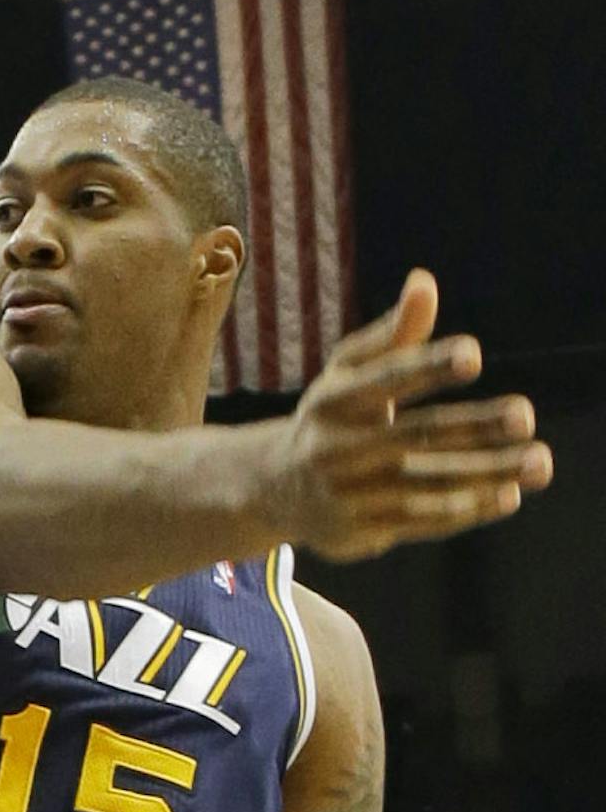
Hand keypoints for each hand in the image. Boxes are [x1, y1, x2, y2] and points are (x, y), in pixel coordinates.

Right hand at [268, 269, 551, 561]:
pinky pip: (420, 520)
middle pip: (413, 434)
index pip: (383, 379)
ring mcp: (346, 493)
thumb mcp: (348, 374)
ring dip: (486, 473)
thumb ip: (392, 334)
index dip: (427, 366)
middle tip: (524, 415)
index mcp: (332, 401)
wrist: (273, 489)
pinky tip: (509, 496)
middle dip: (473, 425)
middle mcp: (334, 448)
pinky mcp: (359, 530)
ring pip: (425, 483)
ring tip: (538, 462)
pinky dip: (466, 510)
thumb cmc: (329, 419)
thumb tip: (425, 282)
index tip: (473, 355)